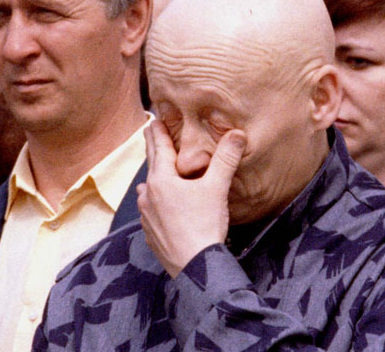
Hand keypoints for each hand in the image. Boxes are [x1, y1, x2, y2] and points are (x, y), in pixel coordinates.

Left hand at [137, 120, 246, 277]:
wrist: (195, 266)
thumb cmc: (204, 224)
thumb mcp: (217, 187)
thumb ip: (225, 159)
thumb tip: (237, 134)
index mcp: (162, 180)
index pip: (159, 148)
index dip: (158, 132)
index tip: (153, 120)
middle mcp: (150, 195)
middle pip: (151, 165)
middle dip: (153, 149)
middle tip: (149, 134)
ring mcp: (147, 216)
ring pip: (148, 190)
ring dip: (153, 178)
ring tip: (155, 173)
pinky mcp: (151, 233)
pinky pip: (150, 211)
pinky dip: (155, 202)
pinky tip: (159, 207)